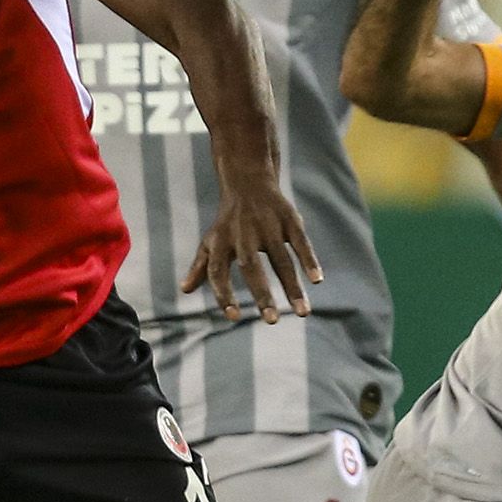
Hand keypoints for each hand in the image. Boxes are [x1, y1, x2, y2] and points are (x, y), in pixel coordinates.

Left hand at [185, 183, 322, 323]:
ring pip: (281, 260)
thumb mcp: (211, 241)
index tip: (233, 316)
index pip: (218, 271)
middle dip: (263, 294)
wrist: (247, 179)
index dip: (223, 294)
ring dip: (293, 287)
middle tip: (272, 321)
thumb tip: (185, 289)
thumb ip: (201, 267)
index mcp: (222, 242)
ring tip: (302, 313)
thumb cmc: (227, 221)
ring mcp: (268, 226)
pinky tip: (317, 280)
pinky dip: (309, 260)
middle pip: (252, 268)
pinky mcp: (289, 220)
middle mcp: (244, 235)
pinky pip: (300, 242)